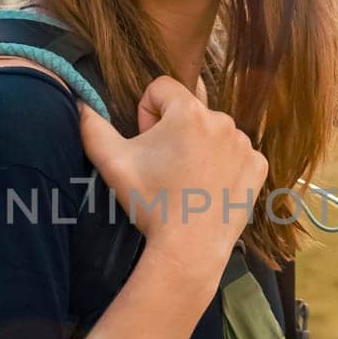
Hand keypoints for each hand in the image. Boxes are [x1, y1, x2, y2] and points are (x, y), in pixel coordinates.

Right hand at [78, 75, 266, 267]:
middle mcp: (223, 119)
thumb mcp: (112, 162)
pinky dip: (223, 167)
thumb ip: (91, 125)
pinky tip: (209, 189)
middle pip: (188, 112)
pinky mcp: (257, 166)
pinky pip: (236, 154)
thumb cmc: (151, 203)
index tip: (147, 145)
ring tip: (188, 182)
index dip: (146, 114)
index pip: (161, 89)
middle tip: (165, 169)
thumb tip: (79, 102)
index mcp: (188, 111)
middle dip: (174, 132)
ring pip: (212, 132)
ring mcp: (244, 144)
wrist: (189, 248)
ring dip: (199, 148)